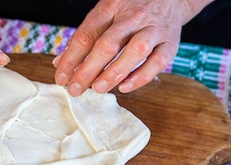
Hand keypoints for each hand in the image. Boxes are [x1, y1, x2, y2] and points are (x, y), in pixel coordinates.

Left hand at [53, 0, 213, 95]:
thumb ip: (83, 38)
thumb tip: (60, 63)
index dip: (71, 59)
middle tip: (75, 89)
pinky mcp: (170, 42)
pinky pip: (157, 61)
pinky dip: (140, 77)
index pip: (86, 35)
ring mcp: (153, 28)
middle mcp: (133, 16)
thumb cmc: (130, 8)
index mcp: (111, 7)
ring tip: (98, 89)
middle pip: (108, 45)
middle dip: (88, 70)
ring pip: (135, 52)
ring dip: (113, 73)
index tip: (61, 78)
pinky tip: (124, 87)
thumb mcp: (104, 14)